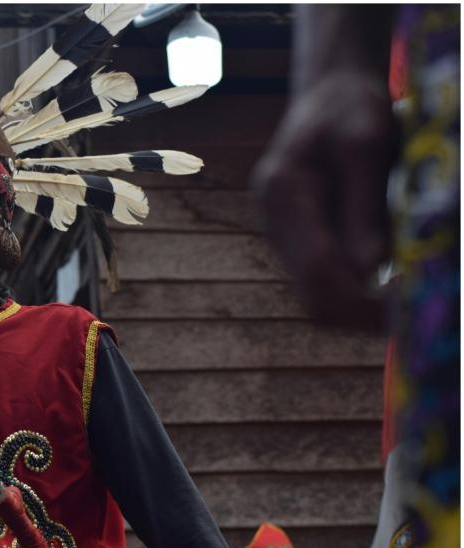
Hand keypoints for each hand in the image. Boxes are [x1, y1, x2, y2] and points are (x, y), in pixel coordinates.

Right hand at [252, 71, 398, 329]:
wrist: (329, 96)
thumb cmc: (350, 109)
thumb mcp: (366, 144)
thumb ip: (364, 205)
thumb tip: (372, 269)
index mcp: (283, 192)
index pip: (316, 265)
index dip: (358, 298)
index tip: (403, 312)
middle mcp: (273, 219)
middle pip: (310, 292)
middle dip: (357, 314)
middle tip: (408, 318)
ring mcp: (281, 232)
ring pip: (314, 294)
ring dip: (356, 308)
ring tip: (403, 303)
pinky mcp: (296, 239)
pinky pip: (321, 280)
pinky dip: (353, 292)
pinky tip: (387, 285)